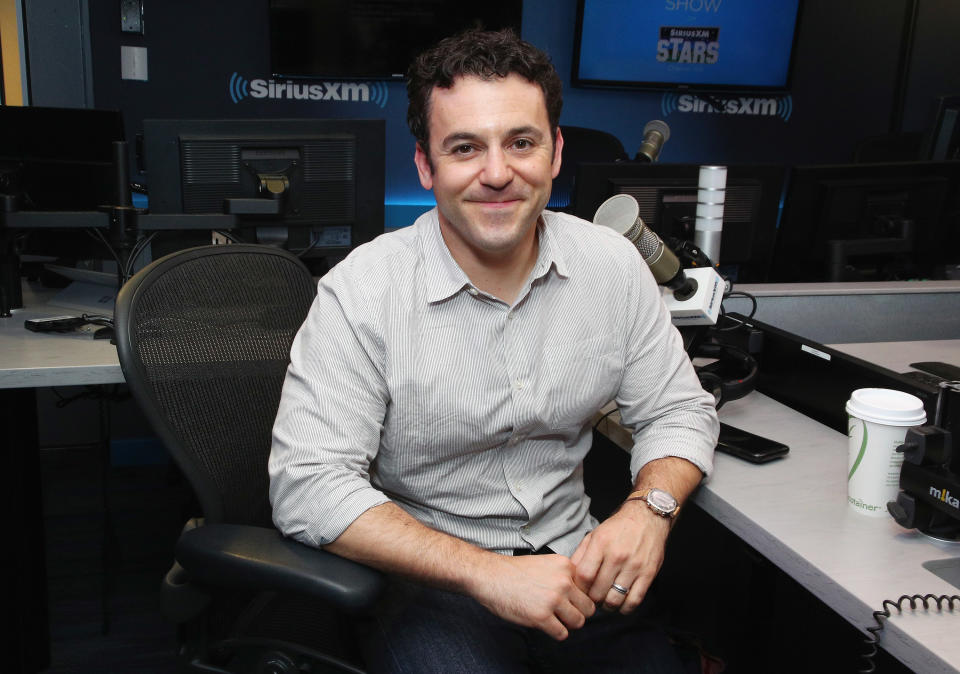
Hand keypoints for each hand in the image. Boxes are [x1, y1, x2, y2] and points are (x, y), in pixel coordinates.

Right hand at [469, 553, 595, 640]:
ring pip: (578, 622)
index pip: (589, 588)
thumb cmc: (516, 572)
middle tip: (564, 613)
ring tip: (555, 619)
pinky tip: (545, 624)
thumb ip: (565, 575)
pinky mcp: (541, 617)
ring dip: (568, 624)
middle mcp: (563, 582)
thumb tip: (582, 594)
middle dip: (578, 612)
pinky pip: (562, 633)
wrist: (491, 576)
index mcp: (566, 566)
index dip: (580, 597)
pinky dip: (556, 632)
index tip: (570, 600)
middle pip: (588, 607)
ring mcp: (553, 599)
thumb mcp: (546, 563)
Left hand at [570, 500, 670, 613]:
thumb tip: (569, 576)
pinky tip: (620, 603)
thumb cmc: (618, 528)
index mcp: (601, 544)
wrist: (648, 518)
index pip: (584, 575)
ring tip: (605, 601)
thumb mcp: (595, 535)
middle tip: (591, 598)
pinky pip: (634, 601)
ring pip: (614, 600)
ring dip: (606, 606)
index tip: (579, 590)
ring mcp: (634, 566)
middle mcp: (617, 556)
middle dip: (591, 599)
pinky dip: (624, 608)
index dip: (579, 588)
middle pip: (598, 591)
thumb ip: (580, 555)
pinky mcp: (648, 574)